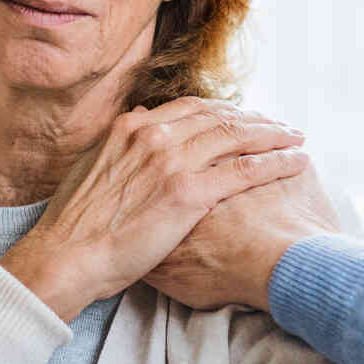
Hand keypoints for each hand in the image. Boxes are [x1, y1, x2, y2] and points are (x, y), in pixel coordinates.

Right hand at [2, 98, 308, 320]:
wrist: (66, 255)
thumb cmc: (78, 225)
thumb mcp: (93, 168)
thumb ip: (121, 144)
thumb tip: (142, 121)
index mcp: (132, 127)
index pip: (191, 108)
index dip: (224, 111)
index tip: (244, 118)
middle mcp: (154, 134)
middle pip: (220, 116)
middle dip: (255, 119)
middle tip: (280, 126)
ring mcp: (173, 161)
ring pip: (238, 137)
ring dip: (273, 135)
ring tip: (296, 139)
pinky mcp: (189, 193)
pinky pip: (245, 170)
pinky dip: (276, 162)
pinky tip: (297, 161)